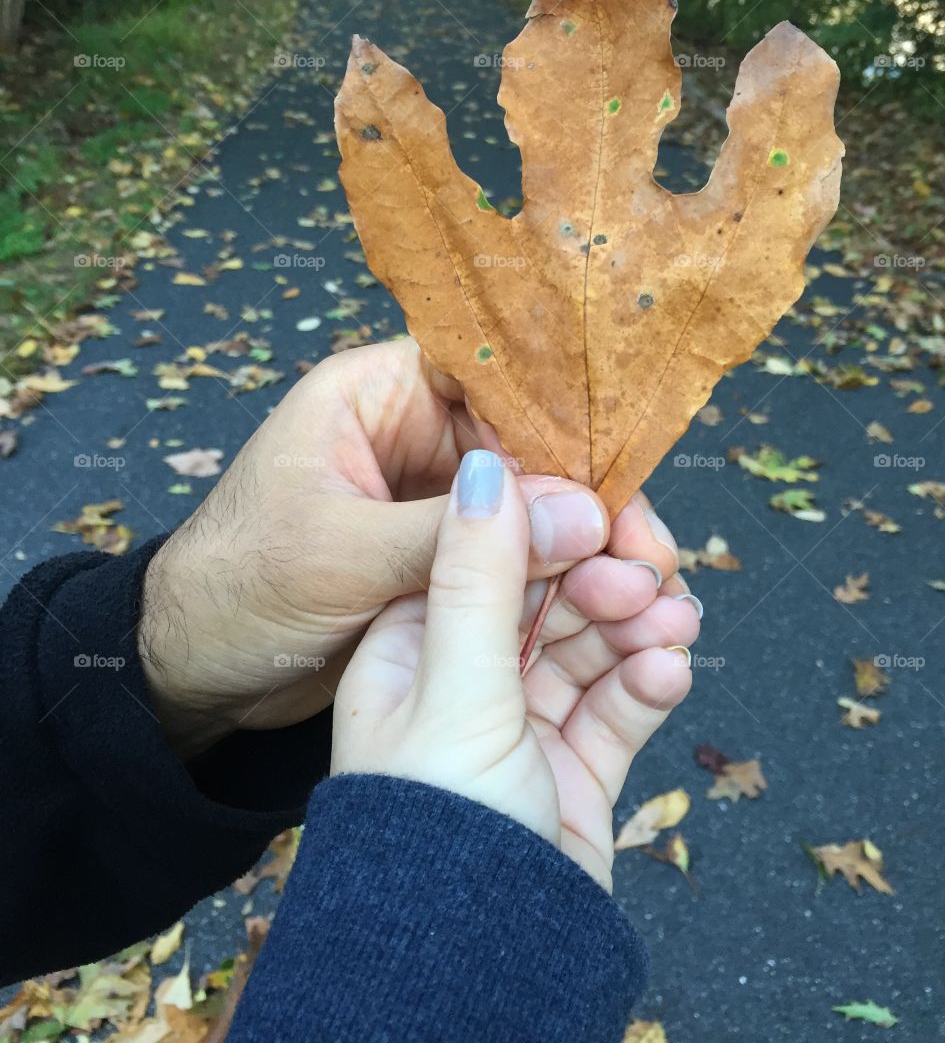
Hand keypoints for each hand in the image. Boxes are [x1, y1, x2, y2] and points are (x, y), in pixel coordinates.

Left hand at [139, 338, 626, 755]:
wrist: (188, 671)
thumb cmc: (236, 588)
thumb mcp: (342, 556)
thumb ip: (456, 539)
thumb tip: (583, 516)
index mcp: (376, 395)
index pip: (491, 379)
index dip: (563, 422)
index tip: (622, 477)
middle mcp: (411, 435)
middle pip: (524, 448)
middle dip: (588, 500)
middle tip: (650, 553)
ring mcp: (428, 498)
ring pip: (527, 508)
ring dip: (583, 547)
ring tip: (647, 591)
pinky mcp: (436, 556)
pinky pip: (510, 557)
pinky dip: (555, 583)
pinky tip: (605, 611)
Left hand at [332, 451, 697, 890]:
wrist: (474, 965)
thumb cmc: (434, 821)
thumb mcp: (453, 683)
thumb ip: (478, 574)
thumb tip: (489, 464)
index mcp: (413, 645)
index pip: (487, 556)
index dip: (548, 526)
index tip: (606, 505)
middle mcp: (463, 676)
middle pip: (548, 597)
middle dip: (602, 580)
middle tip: (647, 574)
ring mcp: (520, 722)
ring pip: (591, 646)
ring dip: (635, 628)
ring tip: (673, 624)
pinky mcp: (571, 766)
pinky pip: (616, 706)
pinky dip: (645, 684)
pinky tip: (668, 673)